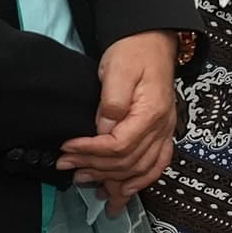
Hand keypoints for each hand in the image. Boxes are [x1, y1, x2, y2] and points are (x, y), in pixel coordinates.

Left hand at [57, 29, 180, 206]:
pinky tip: (124, 190)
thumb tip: (102, 130)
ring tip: (88, 184)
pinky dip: (141, 181)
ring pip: (142, 170)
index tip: (66, 148)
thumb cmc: (134, 52)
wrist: (154, 42)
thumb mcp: (117, 70)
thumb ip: (111, 102)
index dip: (90, 151)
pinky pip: (157, 165)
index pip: (119, 145)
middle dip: (95, 167)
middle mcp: (162, 127)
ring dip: (115, 182)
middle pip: (128, 162)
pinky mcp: (163, 133)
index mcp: (150, 112)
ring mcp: (164, 132)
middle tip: (67, 165)